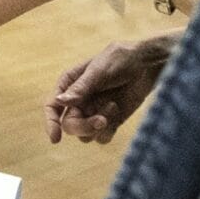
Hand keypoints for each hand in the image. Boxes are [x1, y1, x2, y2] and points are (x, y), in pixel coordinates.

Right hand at [45, 35, 175, 144]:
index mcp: (70, 83)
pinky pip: (102, 137)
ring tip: (112, 107)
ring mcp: (94, 112)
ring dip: (98, 127)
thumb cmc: (122, 60)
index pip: (52, 106)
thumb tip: (60, 102)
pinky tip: (117, 110)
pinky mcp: (110, 121)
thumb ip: (81, 88)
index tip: (56, 138)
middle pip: (69, 125)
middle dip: (83, 126)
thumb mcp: (100, 71)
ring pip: (85, 135)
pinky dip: (109, 129)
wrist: (148, 65)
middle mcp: (79, 100)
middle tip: (100, 121)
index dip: (50, 122)